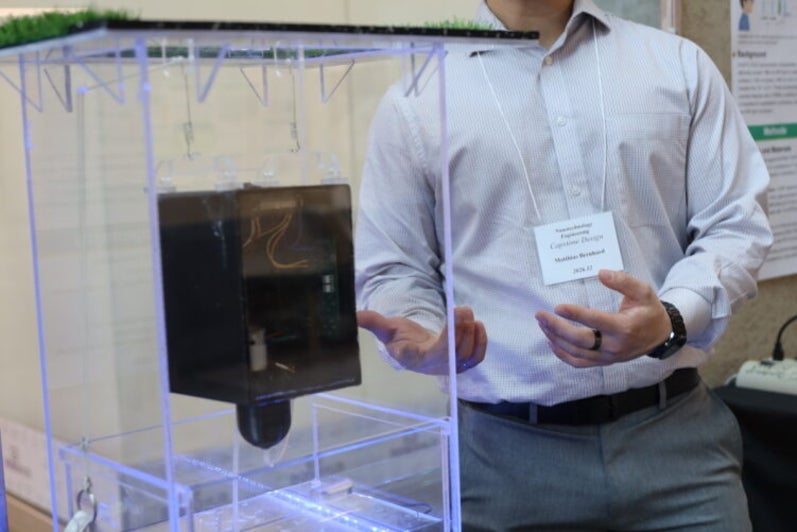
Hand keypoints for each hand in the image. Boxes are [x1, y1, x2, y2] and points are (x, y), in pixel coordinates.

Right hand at [356, 306, 486, 374]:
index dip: (435, 345)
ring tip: (467, 312)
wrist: (416, 352)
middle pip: (450, 354)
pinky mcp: (463, 365)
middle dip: (459, 332)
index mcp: (414, 358)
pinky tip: (478, 324)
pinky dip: (481, 342)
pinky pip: (476, 358)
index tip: (441, 330)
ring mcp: (450, 367)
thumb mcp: (386, 329)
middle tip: (463, 309)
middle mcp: (433, 366)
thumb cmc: (402, 338)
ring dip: (470, 333)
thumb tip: (353, 314)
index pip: (424, 355)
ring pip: (465, 355)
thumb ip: (372, 321)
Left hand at [534, 270, 671, 367]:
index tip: (557, 307)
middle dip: (557, 328)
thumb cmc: (649, 311)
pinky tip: (551, 341)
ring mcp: (608, 357)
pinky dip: (562, 355)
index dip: (576, 314)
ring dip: (555, 339)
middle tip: (540, 315)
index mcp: (625, 327)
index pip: (596, 321)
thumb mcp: (644, 292)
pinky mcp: (603, 362)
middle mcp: (615, 346)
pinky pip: (579, 362)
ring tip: (542, 324)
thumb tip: (601, 273)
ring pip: (576, 353)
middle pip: (580, 340)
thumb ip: (623, 281)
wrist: (660, 336)